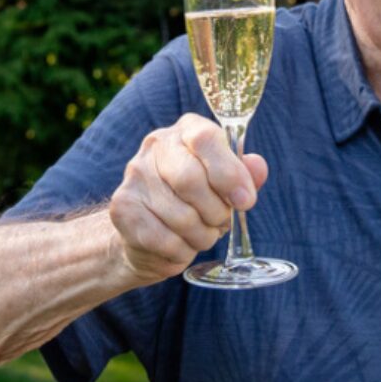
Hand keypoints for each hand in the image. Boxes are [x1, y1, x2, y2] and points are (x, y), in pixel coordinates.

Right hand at [108, 113, 268, 284]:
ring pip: (181, 216)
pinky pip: (166, 240)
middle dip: (216, 211)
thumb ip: (243, 175)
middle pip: (191, 180)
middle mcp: (155, 147)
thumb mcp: (226, 185)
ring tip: (200, 233)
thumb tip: (258, 167)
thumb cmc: (196, 203)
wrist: (146, 233)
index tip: (245, 201)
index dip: (229, 173)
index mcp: (186, 131)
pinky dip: (182, 251)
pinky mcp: (122, 209)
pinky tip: (180, 245)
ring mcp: (134, 177)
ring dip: (202, 236)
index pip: (205, 139)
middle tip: (221, 222)